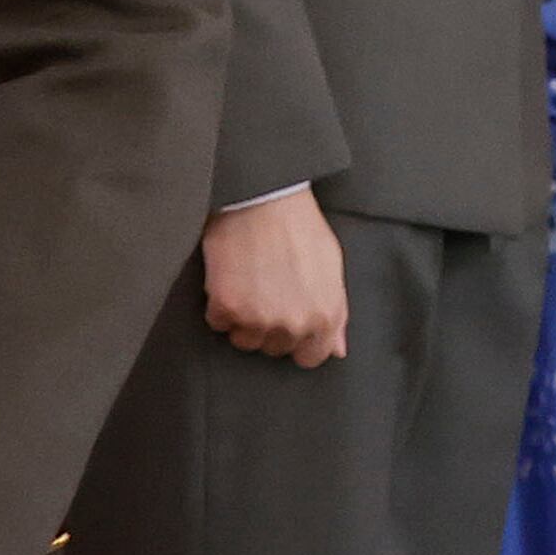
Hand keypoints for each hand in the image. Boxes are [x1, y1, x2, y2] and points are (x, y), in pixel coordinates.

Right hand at [202, 188, 348, 365]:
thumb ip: (336, 313)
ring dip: (243, 318)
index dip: (299, 340)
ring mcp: (259, 319)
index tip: (289, 322)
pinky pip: (218, 322)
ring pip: (245, 340)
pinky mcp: (227, 308)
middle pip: (275, 348)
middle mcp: (294, 324)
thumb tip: (336, 348)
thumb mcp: (332, 266)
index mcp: (325, 316)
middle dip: (270, 325)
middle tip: (267, 289)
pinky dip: (219, 304)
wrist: (262, 197)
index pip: (311, 357)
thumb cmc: (299, 226)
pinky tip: (230, 276)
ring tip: (248, 281)